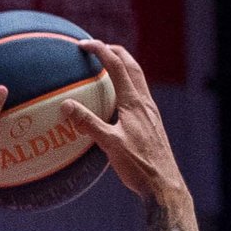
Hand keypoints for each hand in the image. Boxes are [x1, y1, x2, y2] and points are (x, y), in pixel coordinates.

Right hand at [59, 40, 184, 202]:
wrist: (164, 185)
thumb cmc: (138, 167)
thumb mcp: (110, 145)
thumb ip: (88, 124)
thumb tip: (66, 105)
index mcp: (134, 103)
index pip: (116, 65)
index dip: (100, 50)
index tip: (83, 45)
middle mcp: (145, 103)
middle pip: (131, 65)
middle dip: (114, 51)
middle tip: (97, 48)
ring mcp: (151, 113)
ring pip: (138, 78)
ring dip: (123, 66)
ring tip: (108, 67)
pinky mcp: (153, 123)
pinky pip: (140, 95)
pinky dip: (127, 86)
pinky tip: (119, 100)